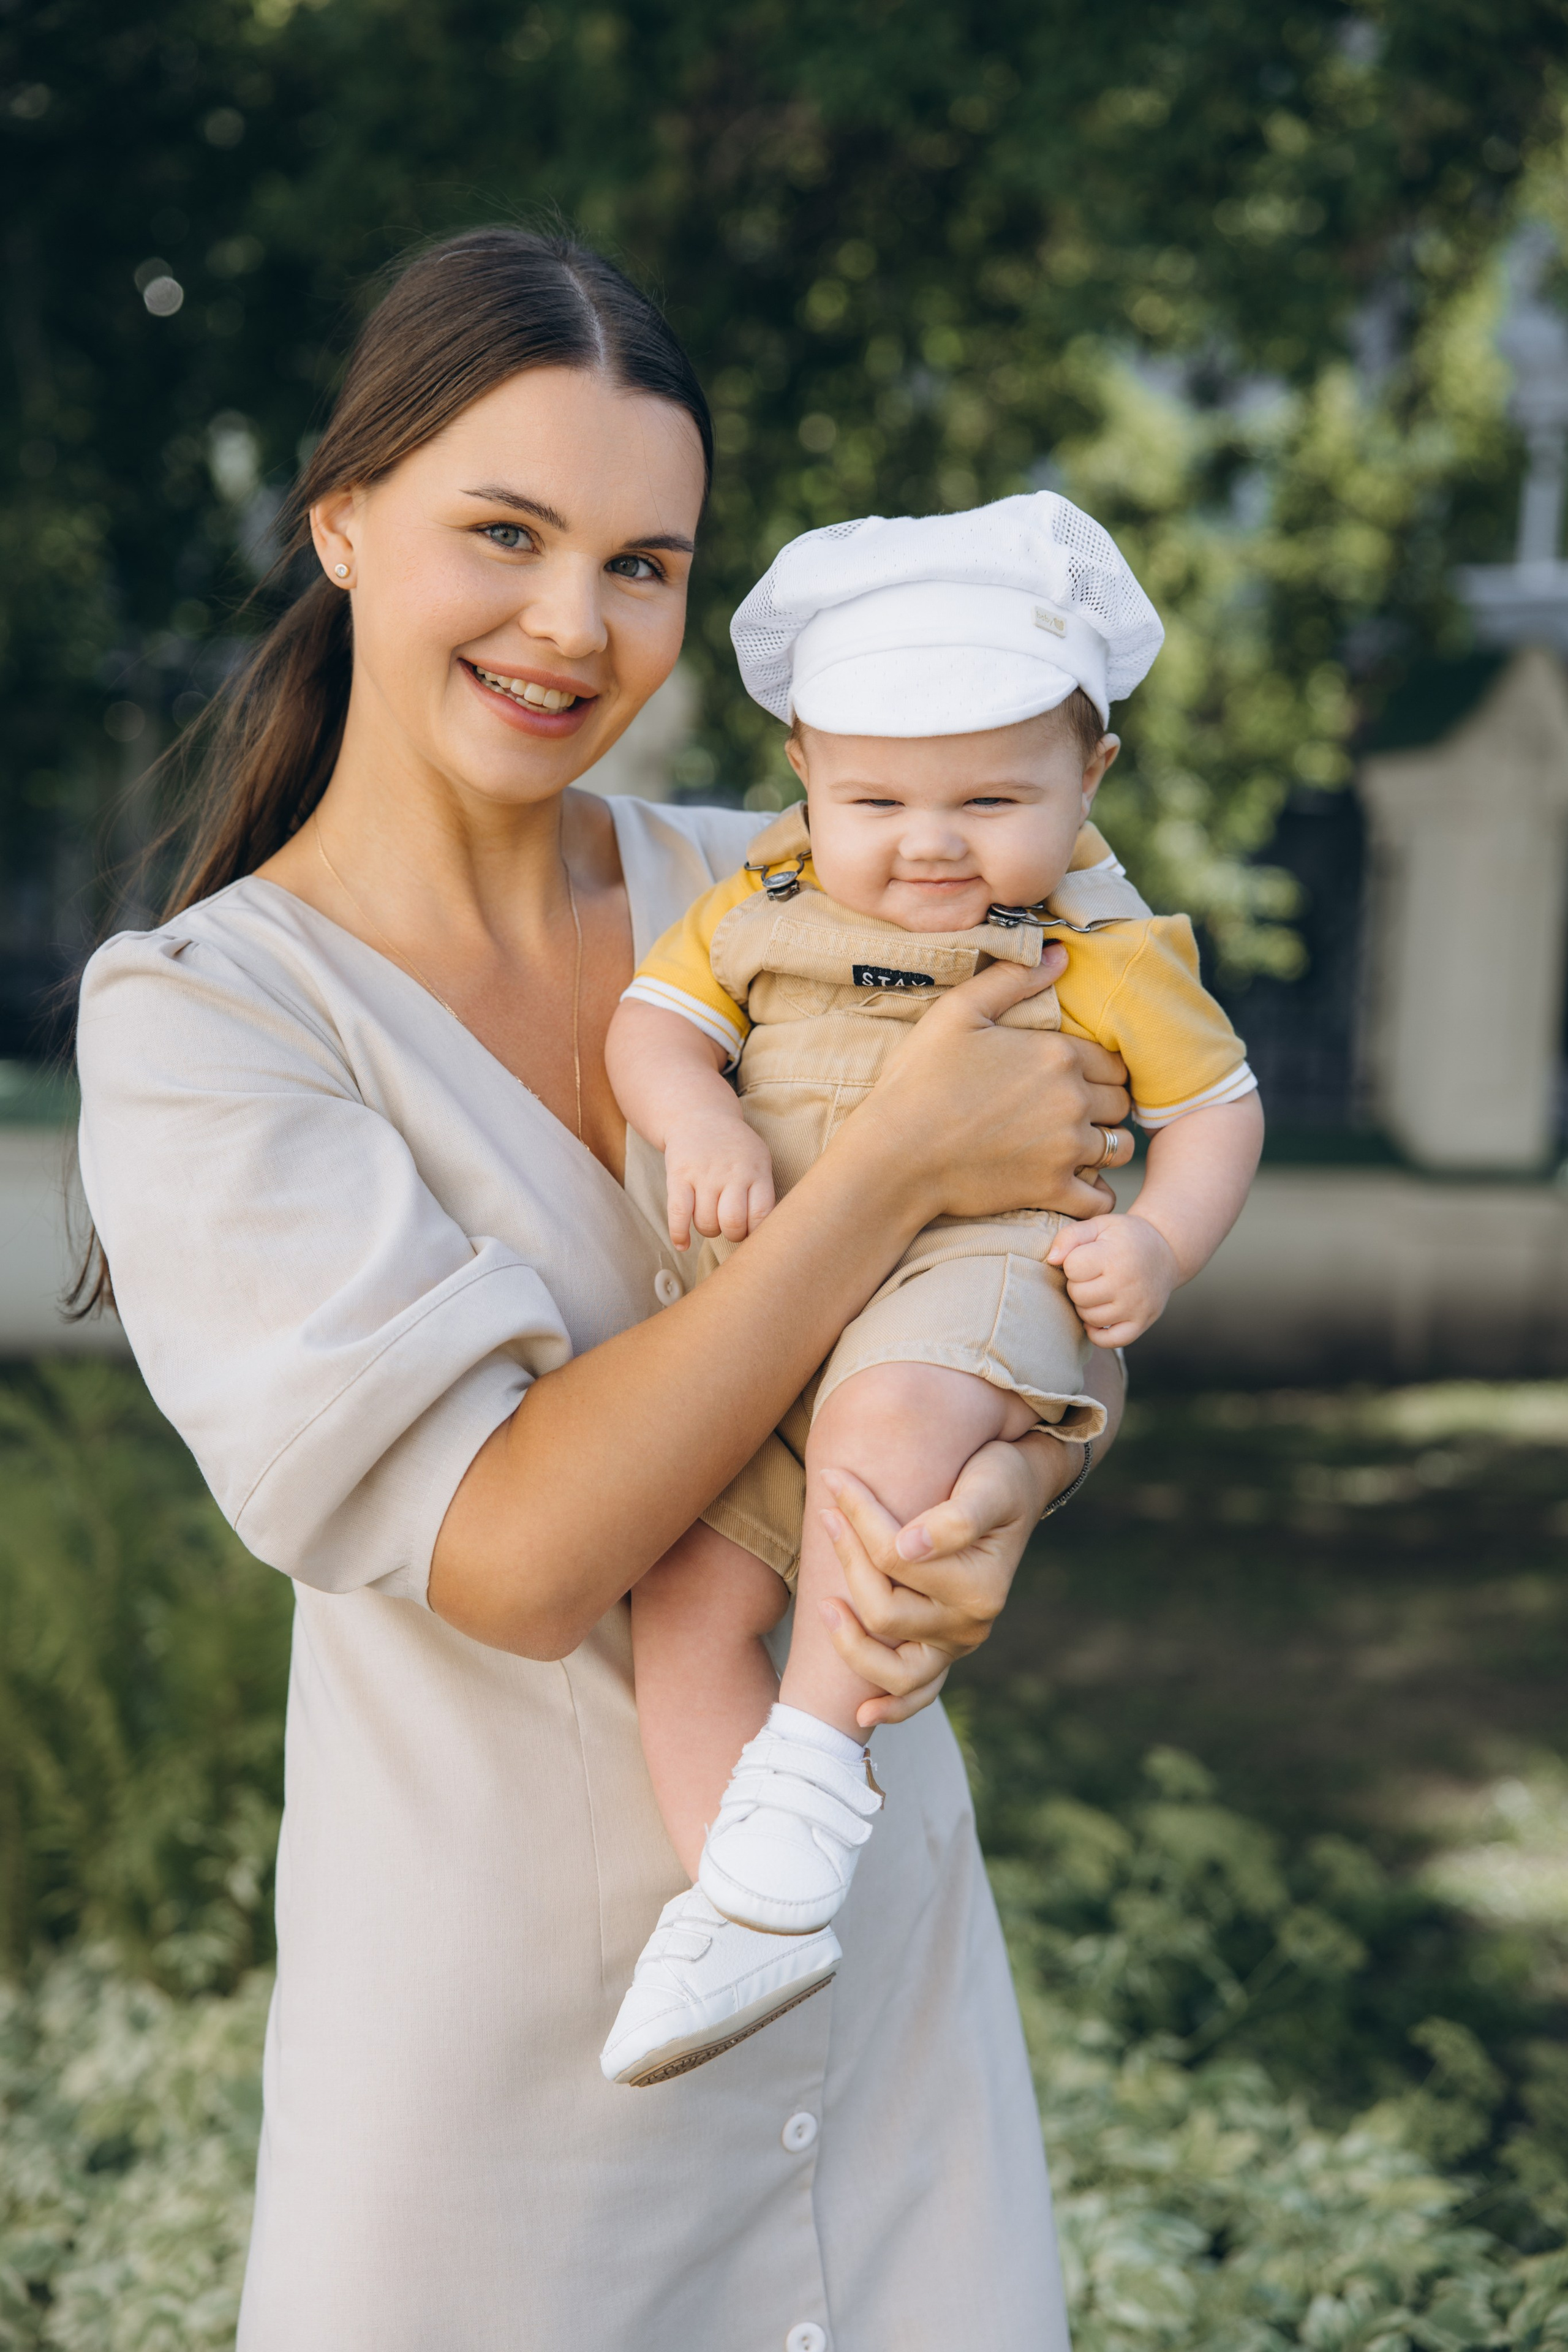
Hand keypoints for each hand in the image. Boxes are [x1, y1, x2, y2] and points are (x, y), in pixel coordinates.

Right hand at [664, 1111, 775, 1247]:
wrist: (699, 1116)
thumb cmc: (734, 1149)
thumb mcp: (758, 1159)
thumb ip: (763, 1191)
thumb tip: (766, 1231)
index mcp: (756, 1171)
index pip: (762, 1214)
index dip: (756, 1233)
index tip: (751, 1232)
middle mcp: (731, 1173)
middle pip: (732, 1223)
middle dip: (732, 1235)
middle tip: (730, 1228)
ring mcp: (704, 1174)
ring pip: (706, 1223)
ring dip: (708, 1231)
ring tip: (711, 1221)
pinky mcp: (678, 1176)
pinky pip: (678, 1214)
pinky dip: (679, 1234)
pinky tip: (682, 1244)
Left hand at [814, 1434, 1065, 1727]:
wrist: (1017, 1489)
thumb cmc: (1000, 1481)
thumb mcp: (988, 1487)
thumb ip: (954, 1519)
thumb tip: (907, 1549)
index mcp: (979, 1589)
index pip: (896, 1559)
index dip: (860, 1517)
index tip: (835, 1479)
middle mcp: (970, 1626)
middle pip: (884, 1611)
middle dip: (848, 1560)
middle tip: (827, 1513)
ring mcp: (956, 1645)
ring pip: (894, 1670)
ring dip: (852, 1644)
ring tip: (822, 1605)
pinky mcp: (943, 1651)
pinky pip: (917, 1693)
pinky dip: (891, 1706)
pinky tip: (862, 1714)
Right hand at [855, 950, 1132, 1226]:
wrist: (895, 1156)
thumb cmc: (920, 1081)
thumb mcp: (957, 1013)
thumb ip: (1012, 979)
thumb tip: (1062, 953)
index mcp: (1057, 1054)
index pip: (1113, 1059)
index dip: (1097, 1066)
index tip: (1074, 1075)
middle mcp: (1072, 1100)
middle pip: (1121, 1101)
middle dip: (1105, 1103)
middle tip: (1074, 1109)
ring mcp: (1066, 1149)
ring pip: (1120, 1146)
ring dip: (1106, 1144)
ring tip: (1078, 1144)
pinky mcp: (1053, 1190)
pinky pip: (1101, 1201)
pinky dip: (1096, 1195)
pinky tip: (1077, 1186)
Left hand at [1047, 1210, 1177, 1347]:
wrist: (1166, 1251)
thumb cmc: (1125, 1238)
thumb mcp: (1099, 1225)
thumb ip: (1070, 1236)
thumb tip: (1051, 1260)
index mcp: (1114, 1256)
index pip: (1071, 1267)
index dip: (1072, 1262)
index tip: (1085, 1257)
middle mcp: (1126, 1284)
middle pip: (1077, 1294)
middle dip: (1077, 1284)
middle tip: (1091, 1275)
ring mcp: (1136, 1306)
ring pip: (1089, 1318)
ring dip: (1086, 1306)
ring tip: (1097, 1290)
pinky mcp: (1142, 1323)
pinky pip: (1110, 1341)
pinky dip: (1097, 1334)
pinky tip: (1097, 1319)